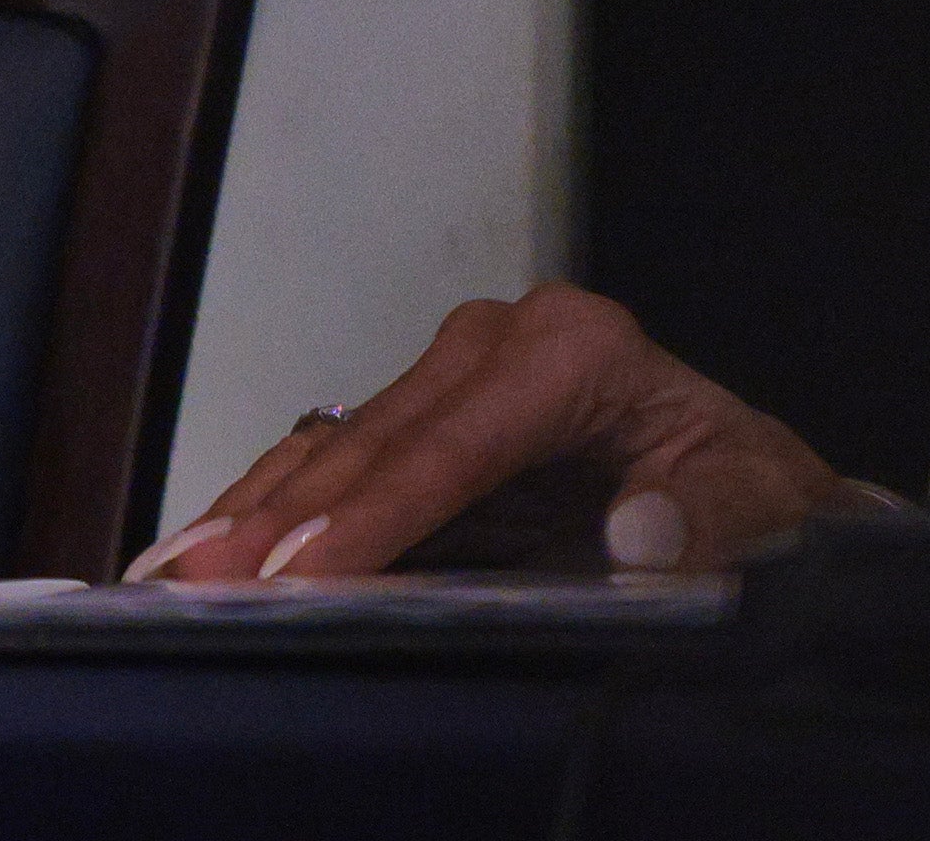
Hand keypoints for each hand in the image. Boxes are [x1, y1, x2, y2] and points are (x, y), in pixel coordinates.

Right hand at [124, 284, 860, 582]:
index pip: (459, 441)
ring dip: (251, 514)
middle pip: (378, 439)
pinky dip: (264, 506)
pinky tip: (195, 551)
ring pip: (336, 444)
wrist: (753, 494)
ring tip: (168, 576)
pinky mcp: (425, 420)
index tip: (305, 573)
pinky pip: (331, 459)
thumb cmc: (752, 496)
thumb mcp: (761, 506)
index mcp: (579, 351)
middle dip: (285, 516)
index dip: (379, 510)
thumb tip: (643, 531)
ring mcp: (455, 377)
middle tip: (200, 585)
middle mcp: (504, 345)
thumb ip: (708, 518)